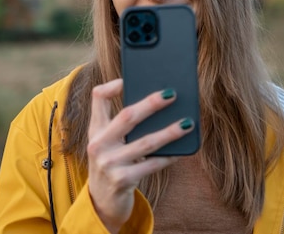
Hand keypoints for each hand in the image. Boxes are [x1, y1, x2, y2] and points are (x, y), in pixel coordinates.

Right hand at [87, 79, 193, 232]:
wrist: (101, 203)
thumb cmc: (111, 164)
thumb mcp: (108, 143)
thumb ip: (121, 125)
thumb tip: (157, 103)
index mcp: (95, 129)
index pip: (97, 98)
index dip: (112, 85)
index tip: (128, 79)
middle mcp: (98, 144)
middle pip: (127, 117)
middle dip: (151, 104)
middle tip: (172, 94)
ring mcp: (109, 163)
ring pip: (145, 142)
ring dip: (169, 132)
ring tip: (187, 123)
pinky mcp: (122, 180)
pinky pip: (152, 165)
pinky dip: (168, 157)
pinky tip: (181, 151)